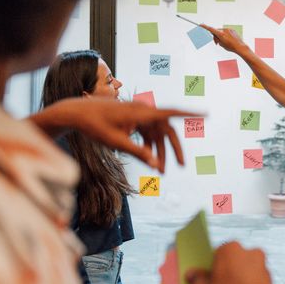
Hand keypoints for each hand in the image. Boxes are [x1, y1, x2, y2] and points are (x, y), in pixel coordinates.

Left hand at [32, 98, 197, 171]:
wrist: (77, 114)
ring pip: (157, 135)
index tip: (207, 114)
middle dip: (173, 150)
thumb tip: (155, 164)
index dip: (191, 114)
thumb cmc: (94, 126)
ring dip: (159, 152)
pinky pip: (147, 133)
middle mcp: (143, 111)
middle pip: (166, 130)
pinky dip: (149, 146)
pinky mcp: (132, 119)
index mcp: (141, 112)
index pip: (172, 113)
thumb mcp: (116, 142)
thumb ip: (137, 152)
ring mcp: (138, 115)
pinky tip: (148, 160)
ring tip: (159, 172)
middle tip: (181, 166)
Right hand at [186, 242, 276, 283]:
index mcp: (232, 249)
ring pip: (242, 283)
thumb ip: (196, 280)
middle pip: (232, 268)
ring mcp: (264, 272)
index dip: (209, 268)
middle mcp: (252, 255)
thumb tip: (192, 274)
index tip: (204, 282)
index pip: (217, 254)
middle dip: (221, 283)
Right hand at [202, 25, 247, 54]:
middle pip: (216, 31)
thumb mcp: (221, 44)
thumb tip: (214, 34)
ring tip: (225, 42)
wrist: (240, 47)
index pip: (211, 29)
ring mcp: (228, 29)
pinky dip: (226, 35)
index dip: (205, 27)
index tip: (200, 25)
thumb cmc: (230, 47)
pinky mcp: (232, 29)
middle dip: (215, 36)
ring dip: (221, 35)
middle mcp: (224, 30)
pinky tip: (229, 39)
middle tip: (216, 43)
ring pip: (221, 31)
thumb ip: (217, 38)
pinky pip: (226, 31)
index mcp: (221, 34)